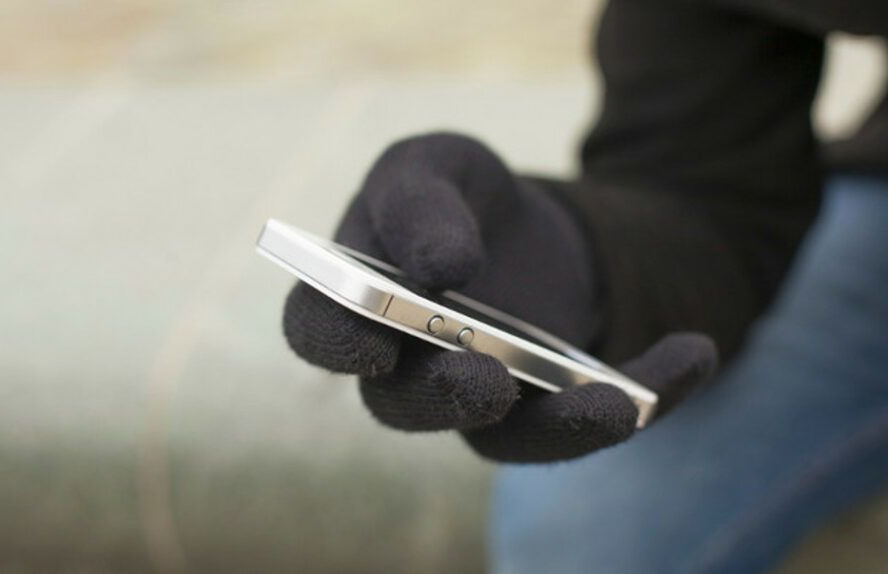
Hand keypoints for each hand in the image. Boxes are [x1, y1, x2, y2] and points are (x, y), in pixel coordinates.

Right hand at [282, 133, 716, 461]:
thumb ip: (418, 200)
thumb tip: (438, 266)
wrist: (533, 229)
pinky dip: (644, 395)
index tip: (373, 341)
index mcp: (358, 301)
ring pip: (501, 438)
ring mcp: (478, 395)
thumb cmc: (462, 196)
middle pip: (402, 404)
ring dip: (555, 425)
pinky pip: (587, 420)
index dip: (335, 345)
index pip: (318, 332)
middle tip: (484, 381)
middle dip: (442, 398)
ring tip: (614, 403)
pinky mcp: (543, 407)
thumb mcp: (440, 163)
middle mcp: (407, 365)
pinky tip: (693, 354)